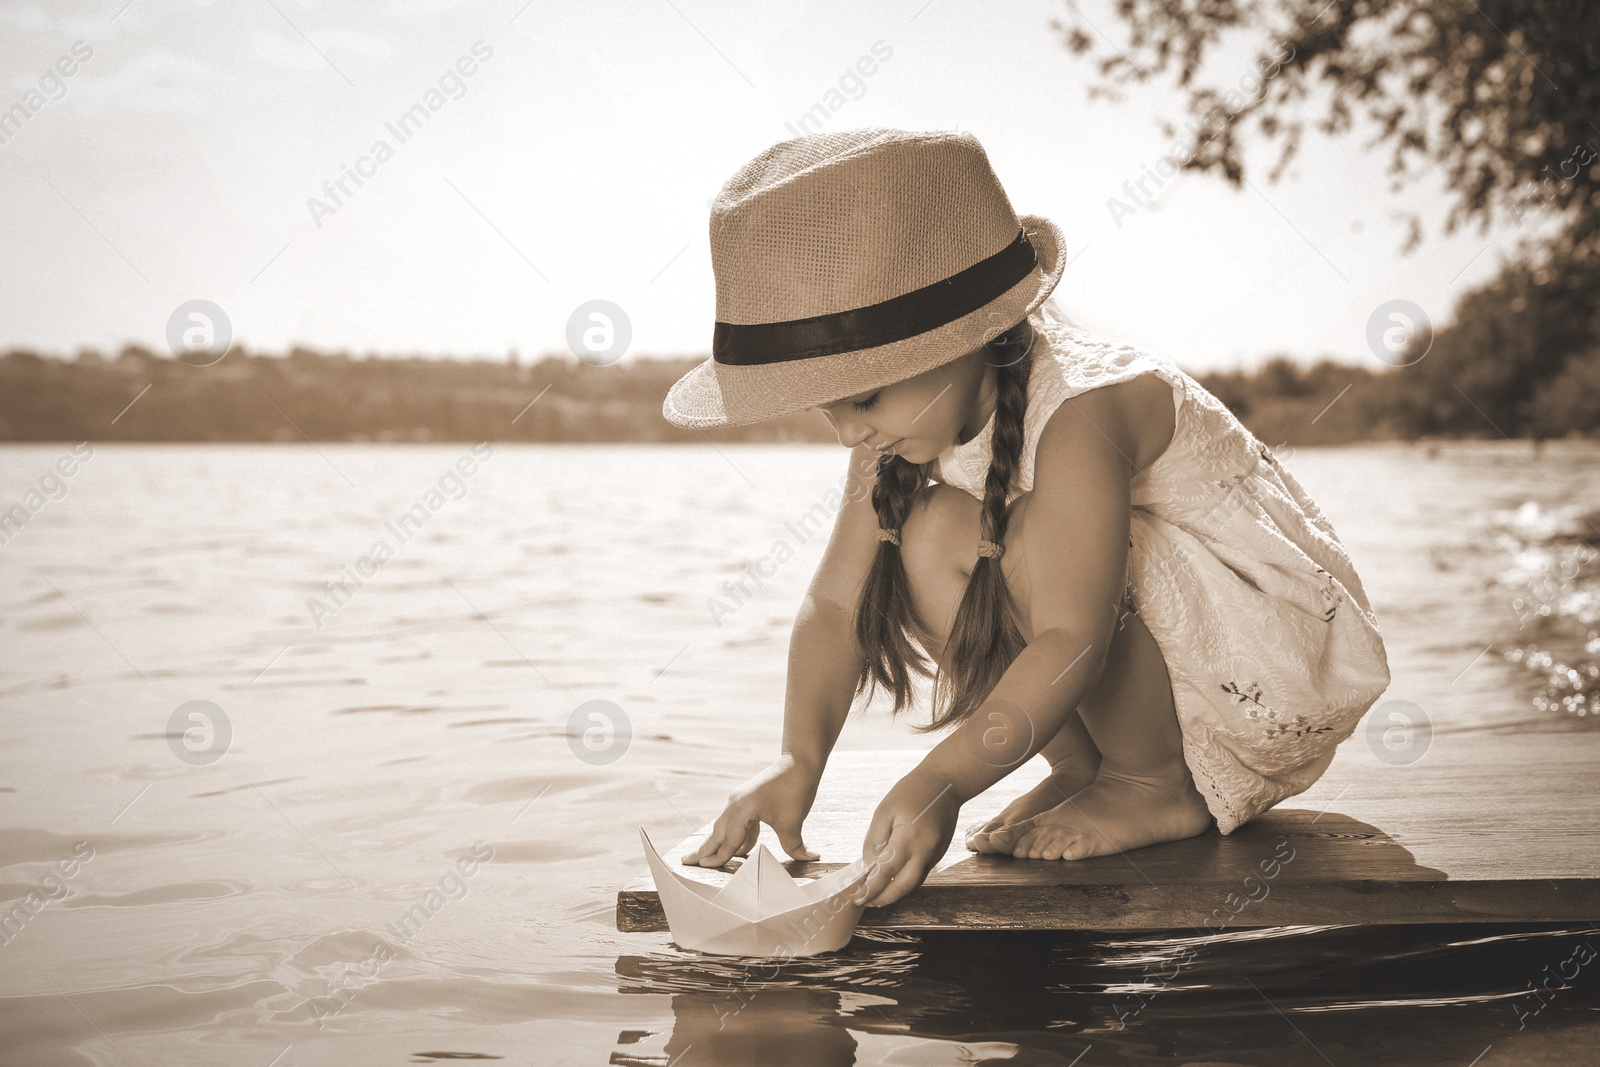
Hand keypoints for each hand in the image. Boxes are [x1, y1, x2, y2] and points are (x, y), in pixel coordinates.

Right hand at [682, 754, 821, 866]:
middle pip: (717, 832)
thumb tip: (809, 858)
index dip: (717, 857)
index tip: (703, 867)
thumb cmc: (795, 789)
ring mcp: (740, 801)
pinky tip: (742, 849)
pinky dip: (738, 836)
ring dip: (718, 843)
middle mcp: (735, 804)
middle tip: (686, 861)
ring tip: (707, 857)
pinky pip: (738, 822)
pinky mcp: (748, 800)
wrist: (800, 763)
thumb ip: (794, 846)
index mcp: (741, 810)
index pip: (728, 841)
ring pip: (725, 827)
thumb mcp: (793, 822)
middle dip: (704, 849)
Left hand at [854, 767, 960, 907]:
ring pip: (914, 882)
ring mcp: (935, 853)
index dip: (871, 888)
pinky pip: (921, 872)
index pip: (886, 872)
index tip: (858, 898)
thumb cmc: (911, 792)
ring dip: (896, 892)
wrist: (946, 782)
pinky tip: (894, 879)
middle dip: (885, 899)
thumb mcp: (884, 811)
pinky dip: (907, 880)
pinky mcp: (940, 853)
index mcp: (908, 838)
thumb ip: (875, 840)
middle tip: (868, 903)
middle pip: (904, 886)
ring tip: (877, 895)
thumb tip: (869, 865)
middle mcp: (925, 850)